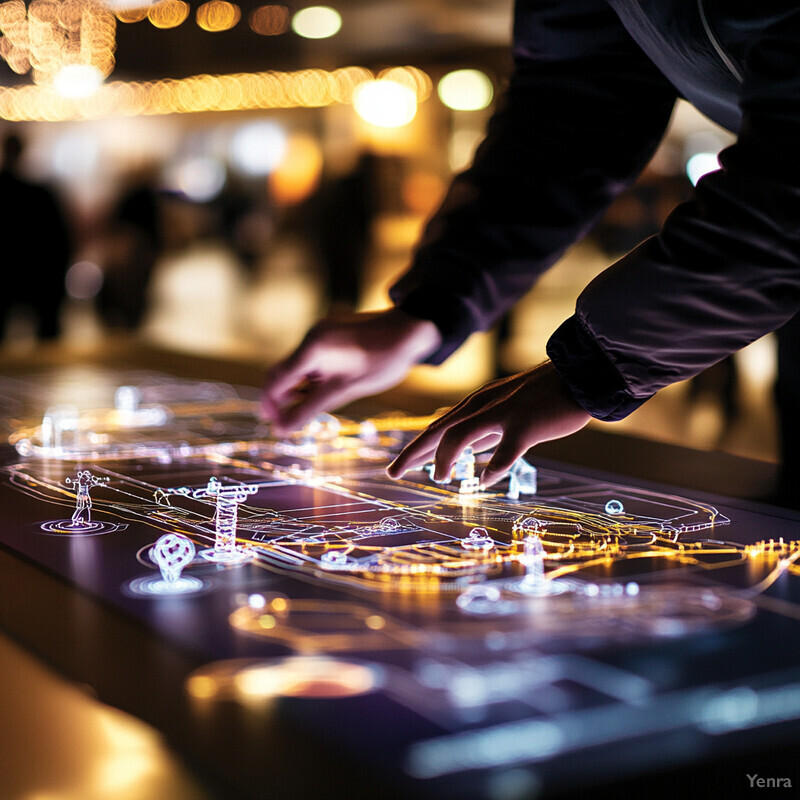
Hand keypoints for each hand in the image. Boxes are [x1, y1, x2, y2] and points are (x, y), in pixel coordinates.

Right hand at [262, 308, 440, 433]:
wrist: (410, 331)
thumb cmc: (382, 360)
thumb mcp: (344, 390)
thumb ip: (310, 409)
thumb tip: (281, 430)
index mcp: (311, 348)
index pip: (276, 381)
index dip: (272, 407)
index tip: (278, 428)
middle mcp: (311, 337)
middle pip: (281, 374)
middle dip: (280, 400)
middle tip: (288, 425)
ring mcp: (320, 335)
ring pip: (296, 369)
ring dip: (297, 391)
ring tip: (309, 412)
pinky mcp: (330, 338)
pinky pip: (311, 362)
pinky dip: (311, 381)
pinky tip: (323, 395)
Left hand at [387, 360, 590, 487]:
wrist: (578, 376)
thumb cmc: (542, 398)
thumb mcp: (504, 412)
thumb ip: (484, 433)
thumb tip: (466, 457)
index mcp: (477, 405)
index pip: (437, 428)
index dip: (414, 448)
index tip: (397, 467)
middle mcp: (483, 407)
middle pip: (438, 431)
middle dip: (413, 453)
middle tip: (393, 473)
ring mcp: (503, 414)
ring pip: (460, 436)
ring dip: (444, 458)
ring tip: (438, 477)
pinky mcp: (525, 425)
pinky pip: (504, 450)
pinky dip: (493, 467)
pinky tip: (485, 479)